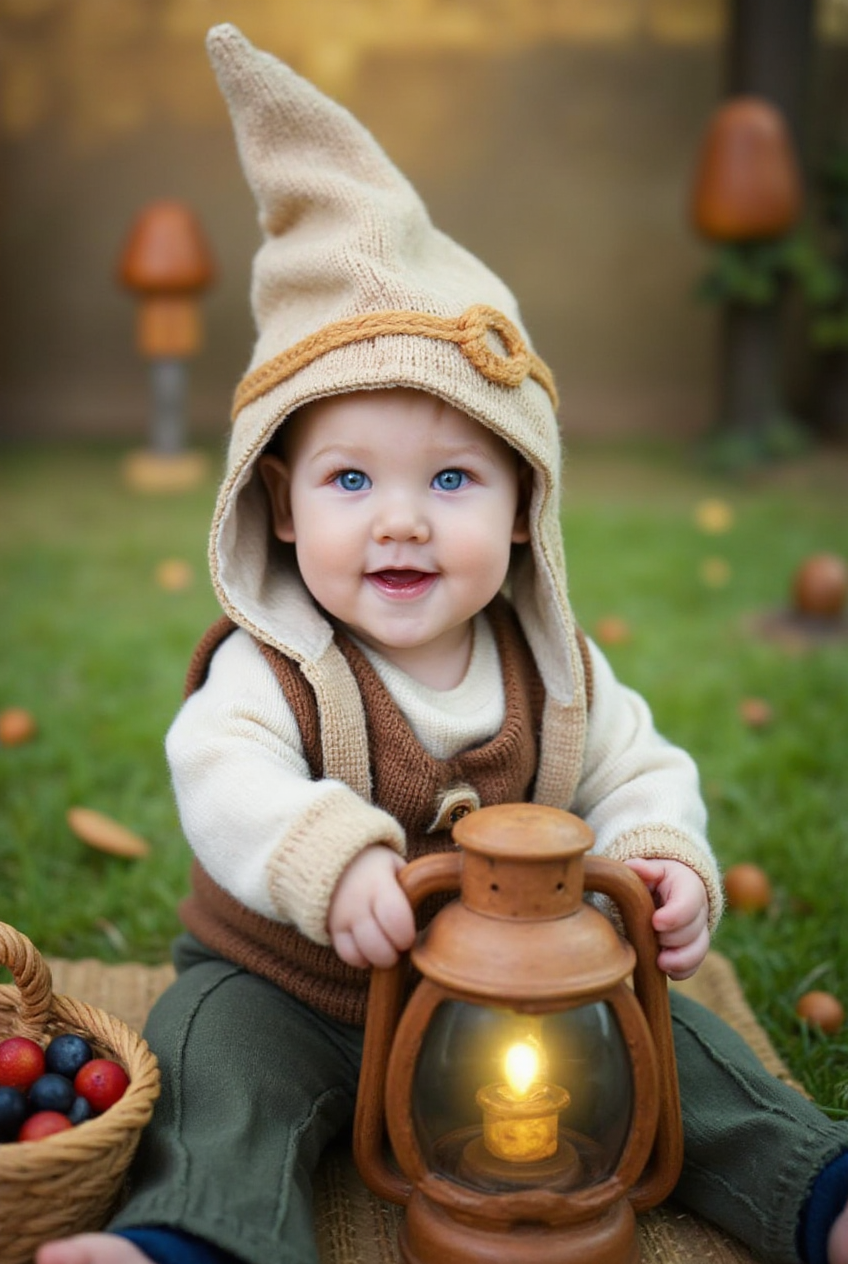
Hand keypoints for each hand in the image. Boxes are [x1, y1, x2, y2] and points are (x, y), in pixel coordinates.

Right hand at [328, 845, 414, 968]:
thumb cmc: (378, 868)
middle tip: (399, 945)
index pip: (394, 917)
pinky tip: (370, 948)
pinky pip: (347, 955)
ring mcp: (341, 916)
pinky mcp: (331, 928)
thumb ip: (412, 889)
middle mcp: (356, 901)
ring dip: (378, 958)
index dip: (404, 935)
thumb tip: (437, 913)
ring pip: (360, 954)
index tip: (408, 936)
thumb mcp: (397, 867)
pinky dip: (361, 958)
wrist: (338, 859)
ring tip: (387, 947)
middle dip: (393, 954)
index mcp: (378, 882)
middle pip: (376, 944)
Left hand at [624, 858, 708, 980]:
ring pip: (698, 950)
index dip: (675, 915)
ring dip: (680, 959)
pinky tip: (666, 970)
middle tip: (653, 936)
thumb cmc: (655, 878)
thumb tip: (633, 866)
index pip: (689, 903)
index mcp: (690, 886)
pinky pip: (694, 964)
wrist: (667, 889)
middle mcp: (700, 910)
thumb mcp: (651, 868)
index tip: (656, 922)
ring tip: (660, 962)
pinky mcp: (693, 949)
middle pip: (693, 930)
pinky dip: (682, 970)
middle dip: (672, 937)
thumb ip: (643, 868)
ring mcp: (699, 931)